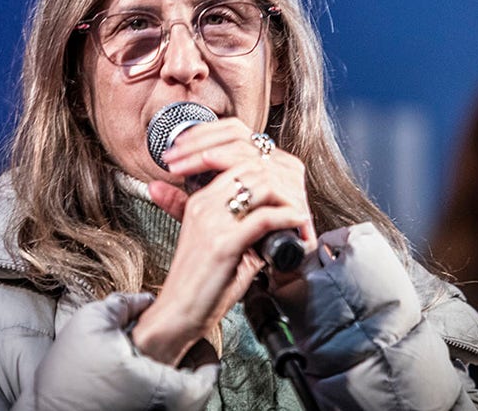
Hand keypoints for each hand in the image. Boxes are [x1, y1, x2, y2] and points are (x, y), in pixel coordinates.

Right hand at [133, 118, 315, 364]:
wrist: (177, 313)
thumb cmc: (200, 285)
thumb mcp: (218, 244)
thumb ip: (241, 227)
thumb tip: (274, 218)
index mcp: (200, 202)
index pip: (240, 163)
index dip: (271, 172)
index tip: (289, 190)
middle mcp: (204, 205)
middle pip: (253, 168)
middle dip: (284, 182)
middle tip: (299, 200)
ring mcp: (212, 222)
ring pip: (261, 186)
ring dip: (289, 198)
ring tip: (300, 213)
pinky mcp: (223, 243)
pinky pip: (264, 218)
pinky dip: (288, 218)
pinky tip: (296, 224)